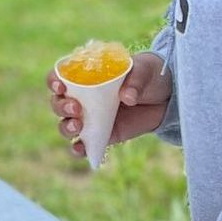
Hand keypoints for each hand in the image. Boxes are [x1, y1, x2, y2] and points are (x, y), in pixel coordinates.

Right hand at [47, 49, 171, 158]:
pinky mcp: (102, 135)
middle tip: (76, 108)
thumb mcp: (145, 70)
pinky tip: (81, 150)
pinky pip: (83, 145)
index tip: (61, 86)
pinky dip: (78, 149)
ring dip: (66, 127)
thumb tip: (126, 98)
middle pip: (58, 103)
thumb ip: (135, 80)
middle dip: (61, 107)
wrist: (168, 97)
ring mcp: (91, 117)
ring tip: (78, 126)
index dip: (53, 81)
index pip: (59, 76)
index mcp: (86, 75)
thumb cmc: (150, 75)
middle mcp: (83, 96)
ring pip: (65, 124)